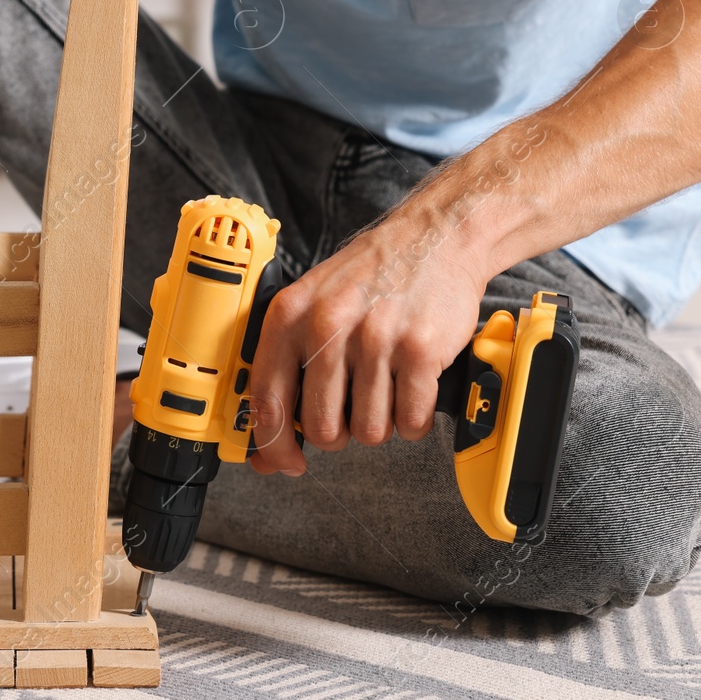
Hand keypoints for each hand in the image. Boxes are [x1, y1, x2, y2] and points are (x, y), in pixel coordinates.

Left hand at [245, 209, 486, 473]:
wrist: (434, 237)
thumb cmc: (371, 275)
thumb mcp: (312, 304)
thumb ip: (285, 367)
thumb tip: (266, 448)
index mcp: (290, 315)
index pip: (267, 401)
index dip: (274, 446)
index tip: (286, 462)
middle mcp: (328, 325)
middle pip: (322, 428)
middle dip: (339, 434)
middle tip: (352, 409)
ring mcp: (376, 338)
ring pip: (369, 431)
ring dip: (381, 423)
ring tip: (386, 388)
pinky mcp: (421, 350)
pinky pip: (411, 421)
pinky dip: (414, 419)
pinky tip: (412, 389)